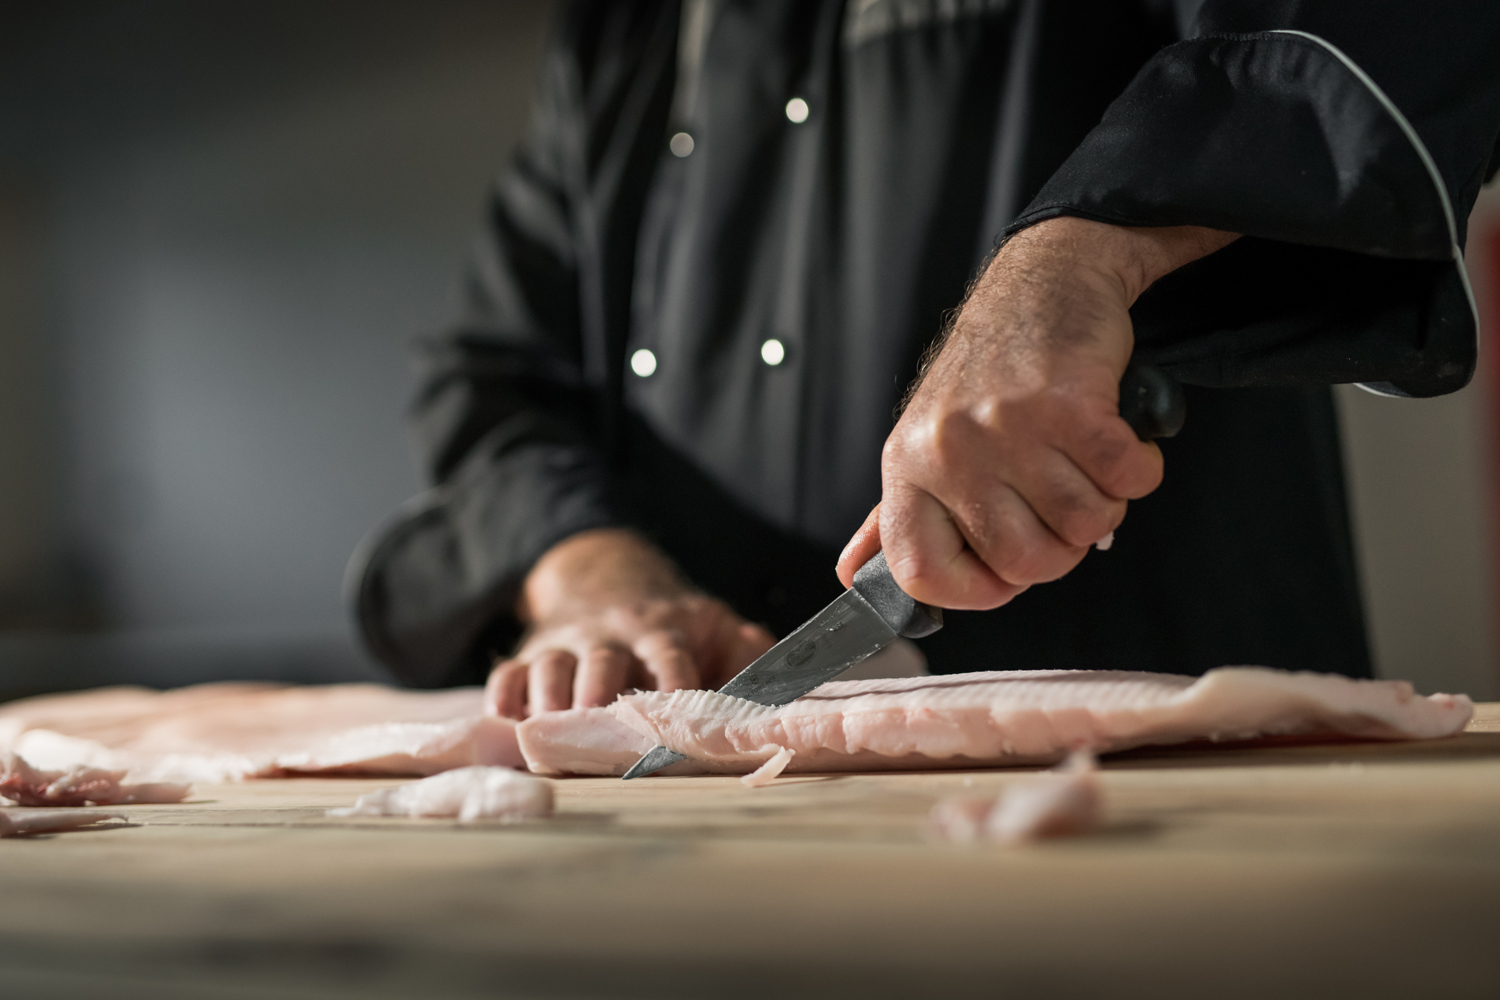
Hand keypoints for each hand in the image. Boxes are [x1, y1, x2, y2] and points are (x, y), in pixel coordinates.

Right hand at [485, 528, 774, 718]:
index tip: (674, 716)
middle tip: (597, 735)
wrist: (605, 579)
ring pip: (552, 668)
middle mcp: (611, 636)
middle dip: (598, 697)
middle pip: (602, 664)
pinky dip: (505, 698)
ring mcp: (566, 645)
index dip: (671, 682)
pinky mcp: (528, 656)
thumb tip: (776, 692)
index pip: (669, 655)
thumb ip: (747, 657)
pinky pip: (509, 675)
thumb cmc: (673, 627)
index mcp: (663, 630)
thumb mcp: (717, 628)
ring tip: (548, 738)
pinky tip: (505, 722)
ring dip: (550, 702)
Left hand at [837, 217, 1236, 607]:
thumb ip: (896, 517)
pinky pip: (1127, 481)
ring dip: (1105, 500)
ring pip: (1085, 525)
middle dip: (1064, 547)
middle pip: (1025, 563)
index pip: (922, 573)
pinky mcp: (1069, 406)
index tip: (1006, 575)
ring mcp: (1006, 428)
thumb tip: (852, 577)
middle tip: (1064, 501)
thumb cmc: (992, 372)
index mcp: (907, 467)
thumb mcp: (925, 441)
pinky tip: (1119, 437)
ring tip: (1087, 459)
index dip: (977, 590)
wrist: (1044, 282)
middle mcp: (948, 450)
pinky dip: (1140, 467)